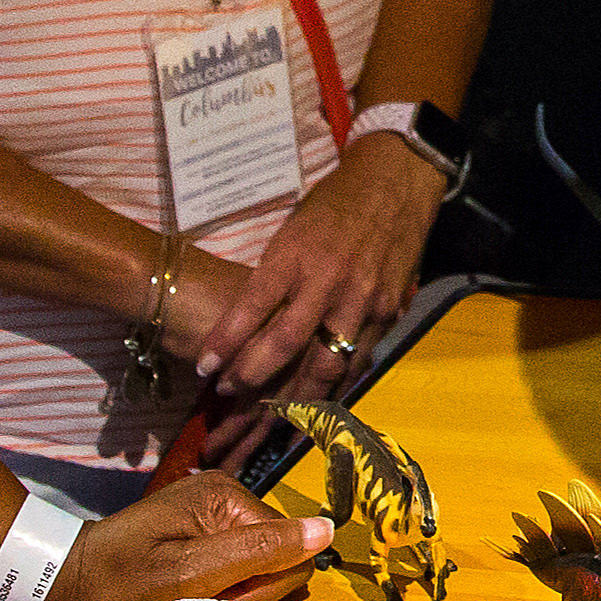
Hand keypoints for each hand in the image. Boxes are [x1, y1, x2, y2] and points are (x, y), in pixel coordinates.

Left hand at [47, 467, 328, 600]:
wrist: (61, 586)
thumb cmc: (118, 587)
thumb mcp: (188, 577)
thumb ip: (258, 552)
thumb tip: (326, 530)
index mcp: (227, 497)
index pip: (289, 550)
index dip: (258, 587)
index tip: (213, 596)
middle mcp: (226, 494)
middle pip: (274, 556)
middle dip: (243, 589)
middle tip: (193, 597)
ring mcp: (211, 510)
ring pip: (255, 565)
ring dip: (227, 591)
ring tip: (182, 594)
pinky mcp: (199, 528)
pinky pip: (232, 564)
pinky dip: (213, 587)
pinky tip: (180, 589)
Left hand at [189, 147, 440, 399]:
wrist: (397, 180)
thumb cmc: (334, 202)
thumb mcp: (293, 228)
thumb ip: (274, 275)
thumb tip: (242, 323)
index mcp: (298, 251)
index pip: (254, 302)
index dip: (227, 340)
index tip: (204, 368)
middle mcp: (330, 278)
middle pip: (289, 341)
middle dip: (254, 375)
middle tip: (227, 395)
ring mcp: (363, 299)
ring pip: (326, 363)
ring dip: (294, 398)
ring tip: (267, 420)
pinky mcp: (388, 312)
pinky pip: (357, 362)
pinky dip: (333, 388)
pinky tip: (316, 408)